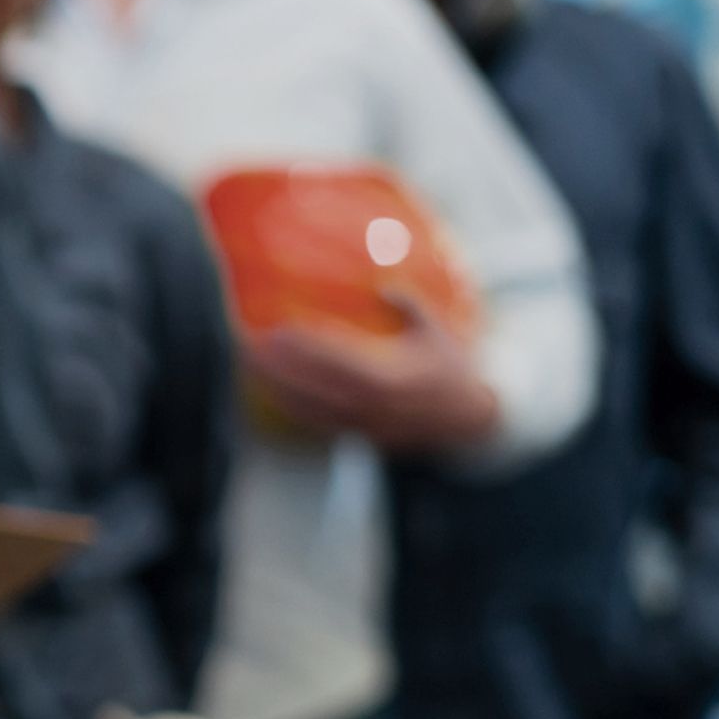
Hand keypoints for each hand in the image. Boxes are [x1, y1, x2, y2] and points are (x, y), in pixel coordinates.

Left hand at [245, 291, 496, 452]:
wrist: (470, 421)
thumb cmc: (451, 368)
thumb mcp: (437, 331)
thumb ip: (410, 305)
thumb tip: (384, 283)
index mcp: (393, 377)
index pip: (339, 359)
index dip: (307, 346)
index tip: (279, 329)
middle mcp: (375, 404)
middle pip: (316, 385)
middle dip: (279, 366)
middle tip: (247, 344)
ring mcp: (366, 423)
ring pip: (312, 408)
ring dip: (277, 387)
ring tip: (250, 365)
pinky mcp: (362, 435)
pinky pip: (320, 424)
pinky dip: (293, 409)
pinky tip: (271, 392)